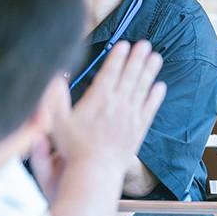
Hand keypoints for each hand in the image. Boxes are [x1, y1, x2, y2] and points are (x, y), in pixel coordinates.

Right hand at [34, 41, 164, 215]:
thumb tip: (57, 75)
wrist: (95, 171)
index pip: (110, 72)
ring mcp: (130, 117)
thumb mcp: (55, 119)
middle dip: (137, 58)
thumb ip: (55, 96)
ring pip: (142, 89)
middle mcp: (117, 105)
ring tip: (156, 57)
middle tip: (145, 44)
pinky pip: (150, 109)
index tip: (124, 44)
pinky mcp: (138, 130)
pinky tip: (160, 86)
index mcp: (98, 99)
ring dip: (149, 72)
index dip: (118, 57)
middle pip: (130, 76)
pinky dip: (156, 96)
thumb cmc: (73, 147)